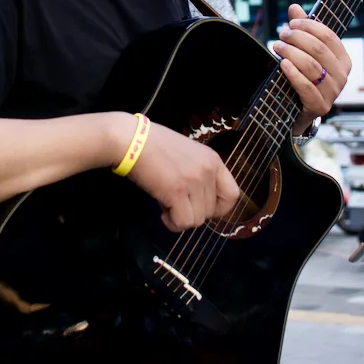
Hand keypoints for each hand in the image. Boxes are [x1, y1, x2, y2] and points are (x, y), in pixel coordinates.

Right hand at [121, 117, 240, 232]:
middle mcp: (208, 170)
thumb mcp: (187, 155)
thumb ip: (198, 175)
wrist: (131, 139)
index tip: (199, 206)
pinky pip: (183, 222)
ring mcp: (194, 180)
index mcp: (213, 160)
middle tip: (174, 201)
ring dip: (181, 218)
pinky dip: (172, 223)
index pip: (232, 195)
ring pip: (198, 220)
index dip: (218, 208)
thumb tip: (198, 203)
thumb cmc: (153, 146)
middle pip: (212, 212)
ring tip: (166, 203)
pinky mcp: (177, 191)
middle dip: (192, 212)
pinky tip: (162, 212)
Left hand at [274, 4, 351, 128]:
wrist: (300, 111)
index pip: (328, 36)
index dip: (309, 26)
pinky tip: (282, 64)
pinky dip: (293, 73)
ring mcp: (332, 92)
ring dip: (291, 52)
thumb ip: (302, 30)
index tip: (292, 23)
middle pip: (318, 49)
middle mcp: (342, 76)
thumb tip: (294, 7)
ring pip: (311, 66)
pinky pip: (306, 86)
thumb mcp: (306, 53)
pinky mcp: (320, 106)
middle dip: (297, 38)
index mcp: (343, 60)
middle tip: (282, 34)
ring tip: (278, 46)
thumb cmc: (305, 78)